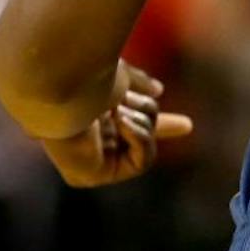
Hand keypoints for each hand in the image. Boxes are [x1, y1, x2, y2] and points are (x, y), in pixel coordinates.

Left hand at [39, 62, 192, 187]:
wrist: (62, 84)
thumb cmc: (85, 75)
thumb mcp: (121, 75)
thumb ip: (138, 83)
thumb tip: (158, 90)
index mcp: (89, 112)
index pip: (127, 123)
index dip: (158, 123)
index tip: (187, 126)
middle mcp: (86, 137)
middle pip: (140, 138)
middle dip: (158, 124)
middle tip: (179, 121)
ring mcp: (87, 158)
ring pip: (145, 144)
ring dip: (141, 120)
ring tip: (119, 106)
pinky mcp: (89, 176)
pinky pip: (140, 162)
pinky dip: (138, 136)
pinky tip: (120, 120)